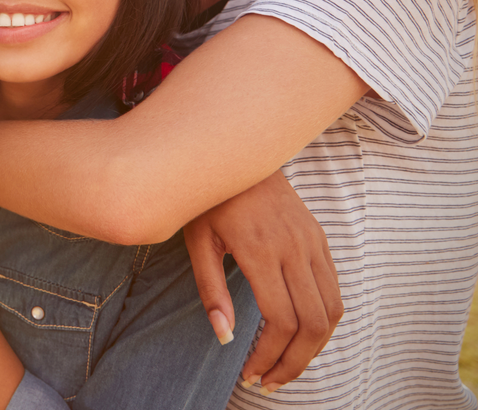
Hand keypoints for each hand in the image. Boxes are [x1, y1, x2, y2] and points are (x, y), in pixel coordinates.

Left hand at [183, 171, 341, 394]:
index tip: (250, 374)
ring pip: (332, 310)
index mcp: (261, 249)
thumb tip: (225, 337)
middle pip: (313, 323)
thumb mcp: (197, 240)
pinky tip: (299, 334)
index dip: (269, 356)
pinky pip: (333, 288)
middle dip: (294, 362)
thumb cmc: (208, 197)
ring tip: (285, 366)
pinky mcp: (320, 237)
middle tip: (270, 381)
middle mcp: (294, 247)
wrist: (235, 149)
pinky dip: (323, 320)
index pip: (281, 320)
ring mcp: (312, 241)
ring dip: (313, 347)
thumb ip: (211, 289)